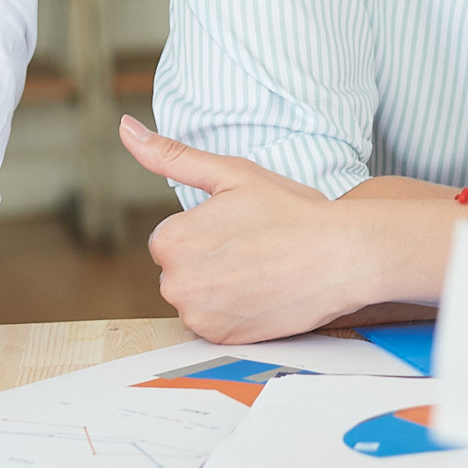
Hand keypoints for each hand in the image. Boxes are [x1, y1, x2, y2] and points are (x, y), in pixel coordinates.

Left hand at [120, 116, 412, 342]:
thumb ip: (171, 155)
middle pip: (182, 270)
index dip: (208, 229)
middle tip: (255, 246)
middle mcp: (175, 285)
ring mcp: (199, 317)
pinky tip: (264, 293)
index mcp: (170, 241)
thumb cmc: (291, 211)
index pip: (172, 237)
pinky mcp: (223, 339)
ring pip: (198, 296)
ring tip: (263, 268)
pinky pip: (216, 322)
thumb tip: (126, 128)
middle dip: (210, 258)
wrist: (342, 256)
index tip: (241, 226)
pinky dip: (235, 311)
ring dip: (221, 286)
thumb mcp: (230, 173)